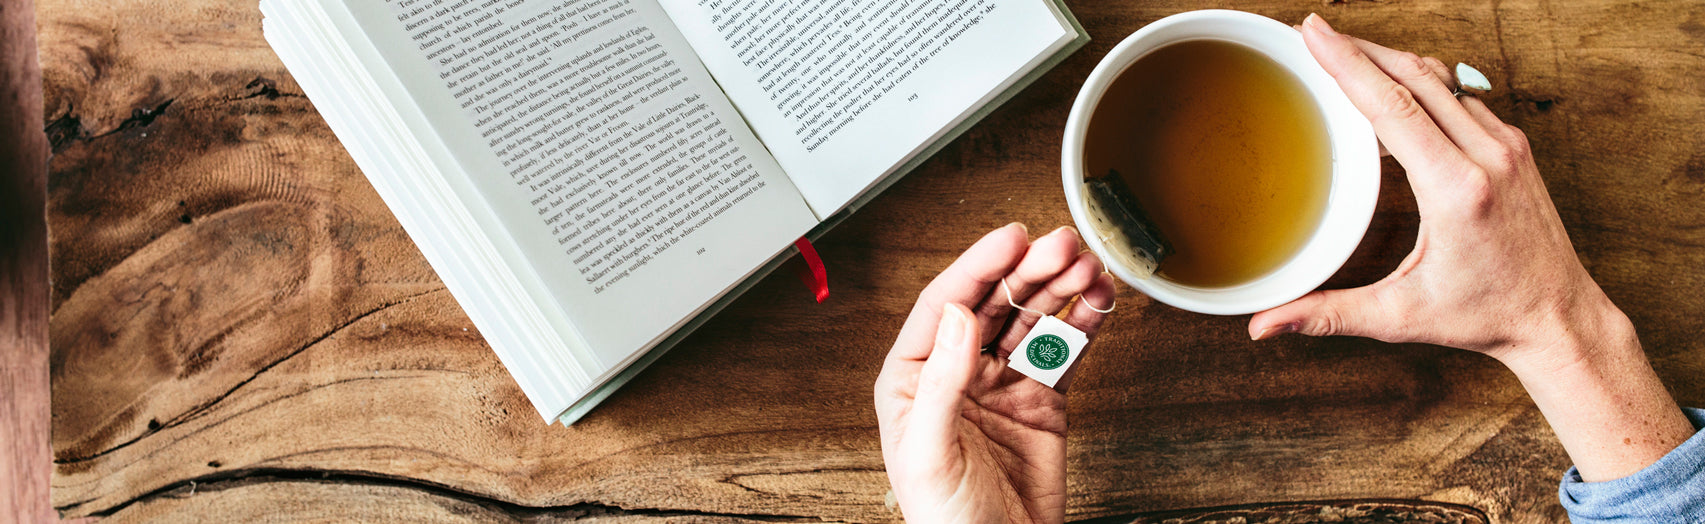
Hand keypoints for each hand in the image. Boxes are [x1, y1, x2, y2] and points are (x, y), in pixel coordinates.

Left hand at [875, 223, 1115, 522]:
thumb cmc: (946, 521)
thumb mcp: (928, 454)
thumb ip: (940, 384)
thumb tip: (957, 316)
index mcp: (912, 378)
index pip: (945, 305)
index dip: (979, 267)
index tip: (1011, 238)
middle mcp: (955, 373)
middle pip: (993, 304)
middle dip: (1029, 270)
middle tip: (1062, 244)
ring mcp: (1001, 385)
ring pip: (1031, 321)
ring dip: (1059, 289)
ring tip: (1087, 265)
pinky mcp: (1041, 402)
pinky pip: (1062, 351)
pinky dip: (1083, 323)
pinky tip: (1098, 299)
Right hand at [1250, 14, 1691, 480]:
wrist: (1558, 317)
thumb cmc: (1484, 316)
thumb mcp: (1399, 316)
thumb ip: (1327, 316)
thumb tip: (1261, 328)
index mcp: (1456, 189)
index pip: (1392, 106)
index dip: (1348, 63)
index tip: (1313, 33)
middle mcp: (1488, 156)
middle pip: (1414, 77)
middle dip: (1359, 49)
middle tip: (1312, 33)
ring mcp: (1506, 146)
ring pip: (1440, 79)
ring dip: (1390, 59)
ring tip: (1345, 52)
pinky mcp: (1514, 146)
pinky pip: (1461, 96)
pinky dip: (1420, 83)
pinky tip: (1392, 89)